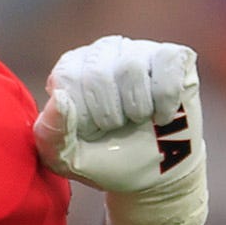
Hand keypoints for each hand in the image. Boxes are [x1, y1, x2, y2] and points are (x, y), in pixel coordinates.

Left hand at [34, 37, 206, 224]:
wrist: (156, 174)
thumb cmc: (107, 159)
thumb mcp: (66, 158)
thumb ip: (51, 133)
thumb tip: (60, 98)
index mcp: (71, 68)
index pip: (67, 78)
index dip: (81, 116)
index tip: (92, 131)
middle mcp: (104, 51)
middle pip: (97, 73)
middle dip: (108, 115)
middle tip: (117, 128)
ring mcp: (140, 50)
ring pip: (132, 67)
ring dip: (137, 108)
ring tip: (139, 120)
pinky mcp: (174, 57)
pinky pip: (167, 64)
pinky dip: (165, 99)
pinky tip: (163, 115)